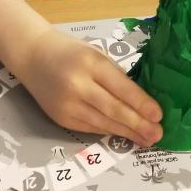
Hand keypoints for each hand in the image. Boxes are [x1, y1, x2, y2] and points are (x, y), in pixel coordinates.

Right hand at [17, 29, 162, 146]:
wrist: (32, 55)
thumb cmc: (69, 51)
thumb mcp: (95, 53)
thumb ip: (114, 75)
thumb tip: (141, 101)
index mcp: (90, 62)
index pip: (121, 87)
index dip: (141, 103)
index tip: (159, 115)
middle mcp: (77, 85)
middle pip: (113, 109)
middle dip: (138, 124)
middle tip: (157, 134)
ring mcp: (67, 104)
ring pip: (102, 123)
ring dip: (126, 132)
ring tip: (146, 139)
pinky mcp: (60, 118)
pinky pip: (90, 127)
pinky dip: (108, 131)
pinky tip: (123, 134)